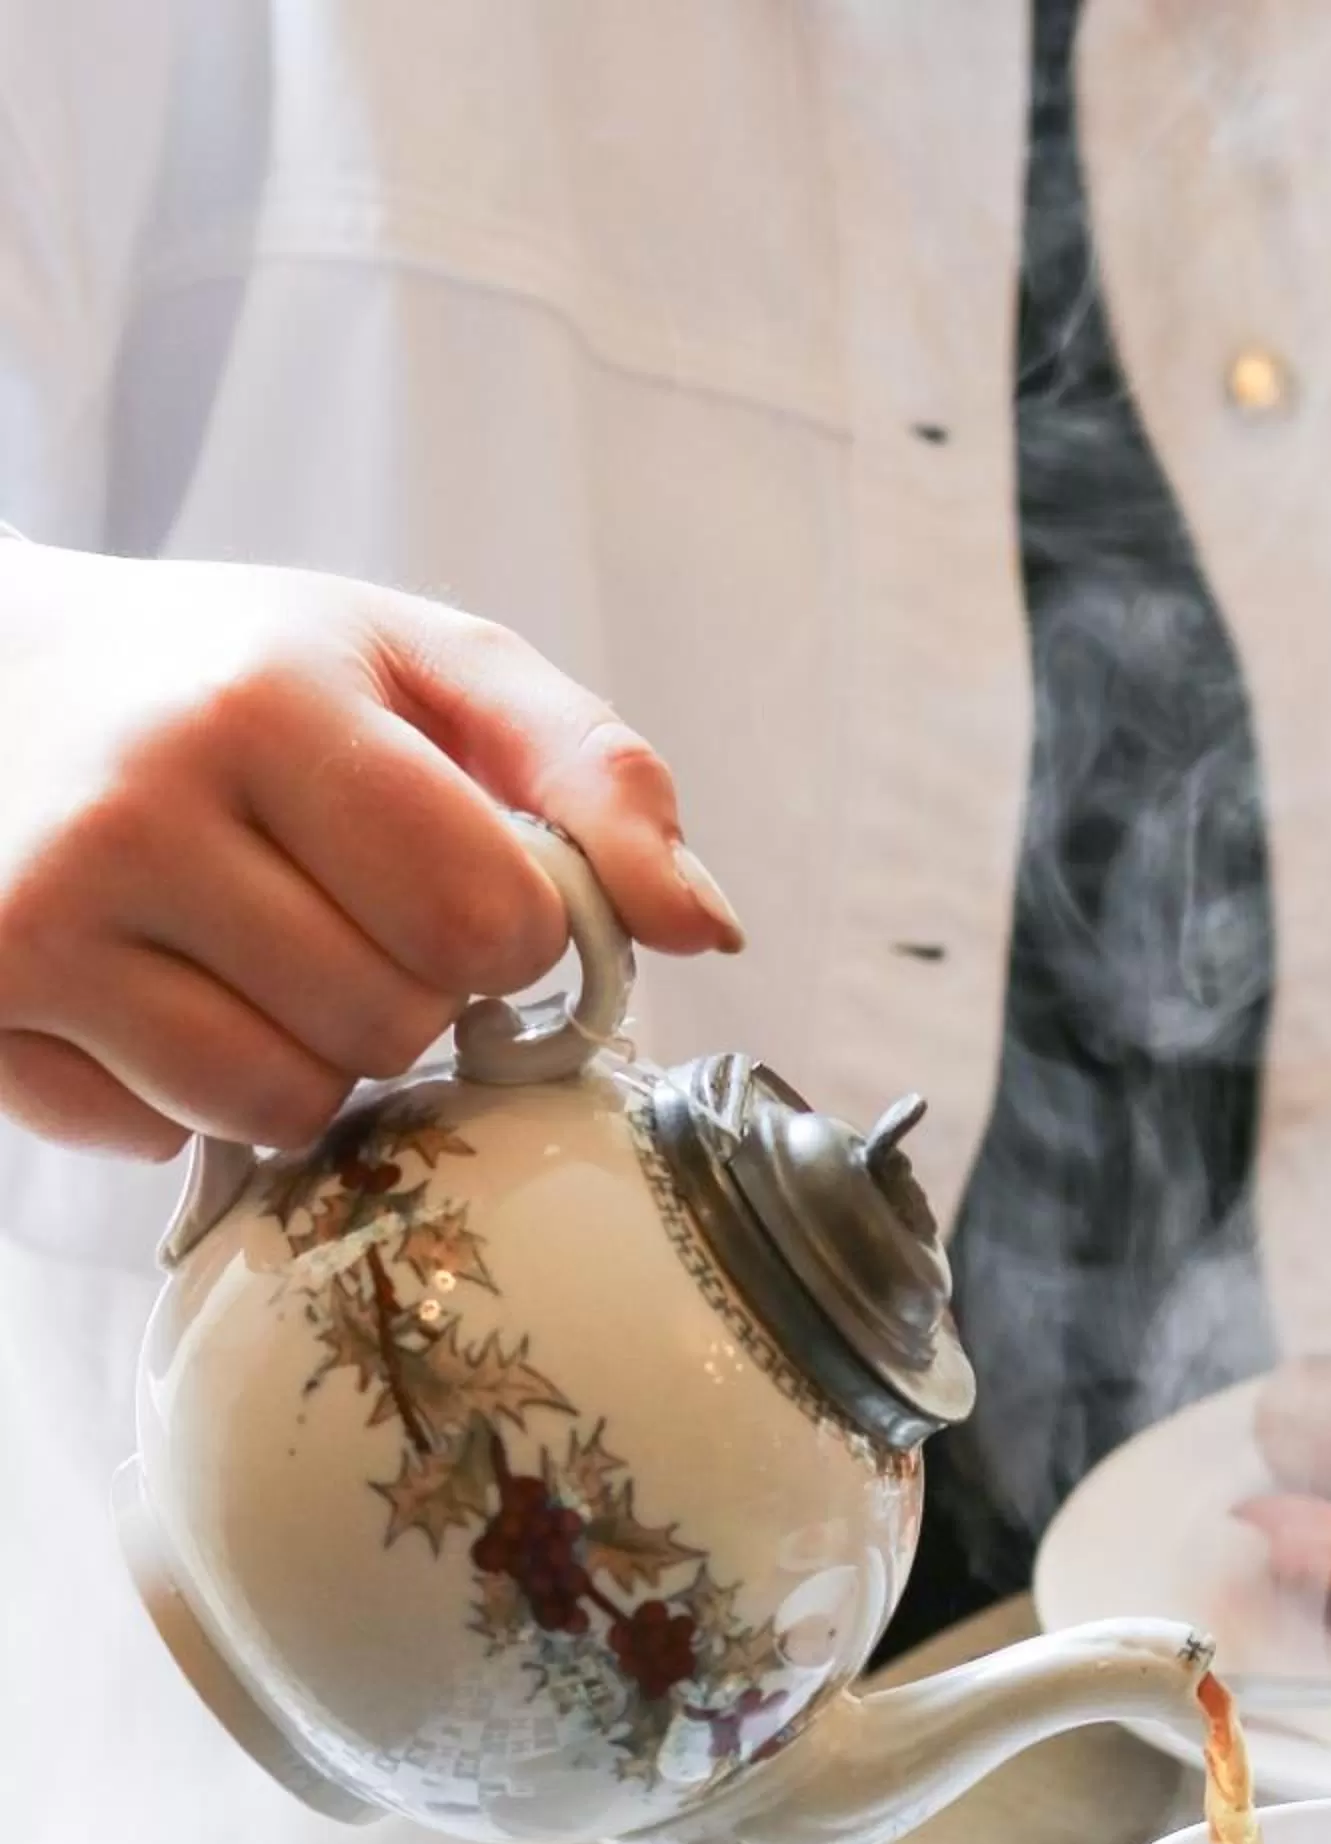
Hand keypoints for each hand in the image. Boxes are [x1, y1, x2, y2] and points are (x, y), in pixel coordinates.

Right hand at [0, 542, 744, 1158]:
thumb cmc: (227, 672)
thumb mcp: (415, 660)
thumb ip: (590, 771)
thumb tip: (707, 929)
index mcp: (263, 705)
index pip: (486, 920)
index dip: (507, 926)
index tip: (455, 878)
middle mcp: (135, 817)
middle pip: (392, 1026)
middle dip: (403, 989)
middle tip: (333, 905)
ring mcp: (39, 931)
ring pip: (282, 1108)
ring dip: (305, 1056)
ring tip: (251, 950)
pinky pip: (162, 1139)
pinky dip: (184, 1091)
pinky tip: (152, 988)